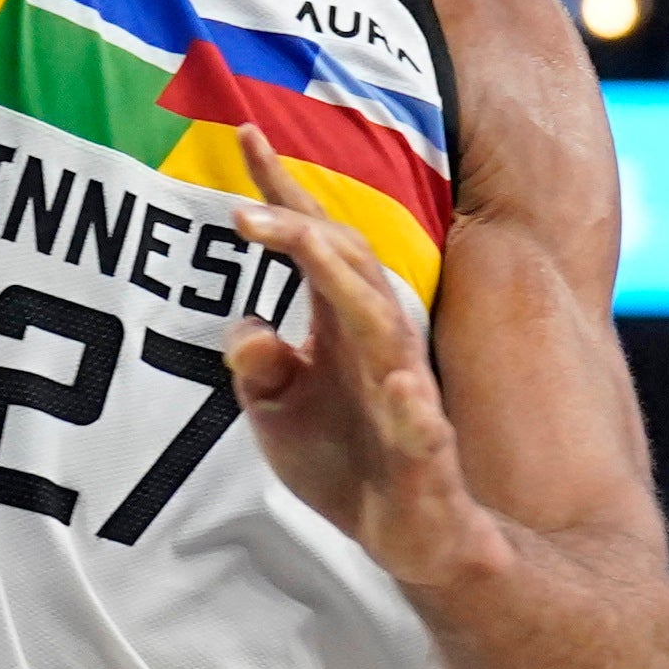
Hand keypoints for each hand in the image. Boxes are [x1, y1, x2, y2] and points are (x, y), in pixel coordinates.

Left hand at [227, 147, 503, 593]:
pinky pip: (424, 424)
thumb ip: (255, 364)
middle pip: (347, 262)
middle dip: (299, 227)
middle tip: (242, 204)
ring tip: (306, 245)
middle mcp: (377, 341)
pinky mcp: (426, 451)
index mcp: (340, 323)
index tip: (245, 131)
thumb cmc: (344, 462)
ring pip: (384, 324)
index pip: (312, 240)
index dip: (280, 189)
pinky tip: (401, 390)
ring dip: (345, 283)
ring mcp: (406, 392)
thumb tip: (248, 324)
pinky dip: (413, 406)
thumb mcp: (275, 413)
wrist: (410, 537)